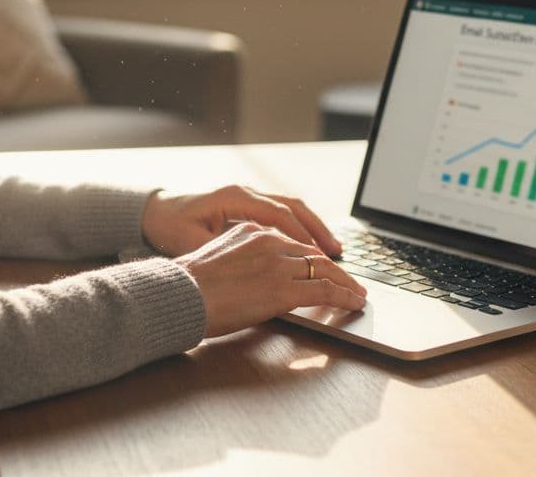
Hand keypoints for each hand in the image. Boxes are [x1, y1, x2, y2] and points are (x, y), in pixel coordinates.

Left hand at [140, 185, 342, 258]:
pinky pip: (282, 215)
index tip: (321, 257)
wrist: (154, 212)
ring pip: (291, 209)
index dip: (303, 236)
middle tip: (338, 254)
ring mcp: (249, 197)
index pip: (280, 215)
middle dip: (318, 231)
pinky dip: (299, 229)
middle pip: (294, 207)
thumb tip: (248, 264)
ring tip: (333, 251)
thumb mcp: (191, 242)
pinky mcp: (247, 207)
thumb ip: (222, 250)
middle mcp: (247, 193)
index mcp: (236, 197)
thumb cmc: (170, 227)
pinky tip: (309, 248)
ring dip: (313, 229)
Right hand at [175, 223, 367, 336]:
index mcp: (252, 231)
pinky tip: (354, 304)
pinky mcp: (284, 289)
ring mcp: (278, 264)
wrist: (178, 295)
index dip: (313, 257)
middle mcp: (268, 241)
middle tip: (350, 282)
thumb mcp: (217, 260)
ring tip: (357, 295)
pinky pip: (325, 291)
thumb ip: (242, 261)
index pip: (293, 242)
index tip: (324, 267)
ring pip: (324, 270)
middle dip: (336, 270)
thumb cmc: (188, 286)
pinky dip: (344, 297)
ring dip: (345, 284)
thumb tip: (253, 277)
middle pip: (314, 254)